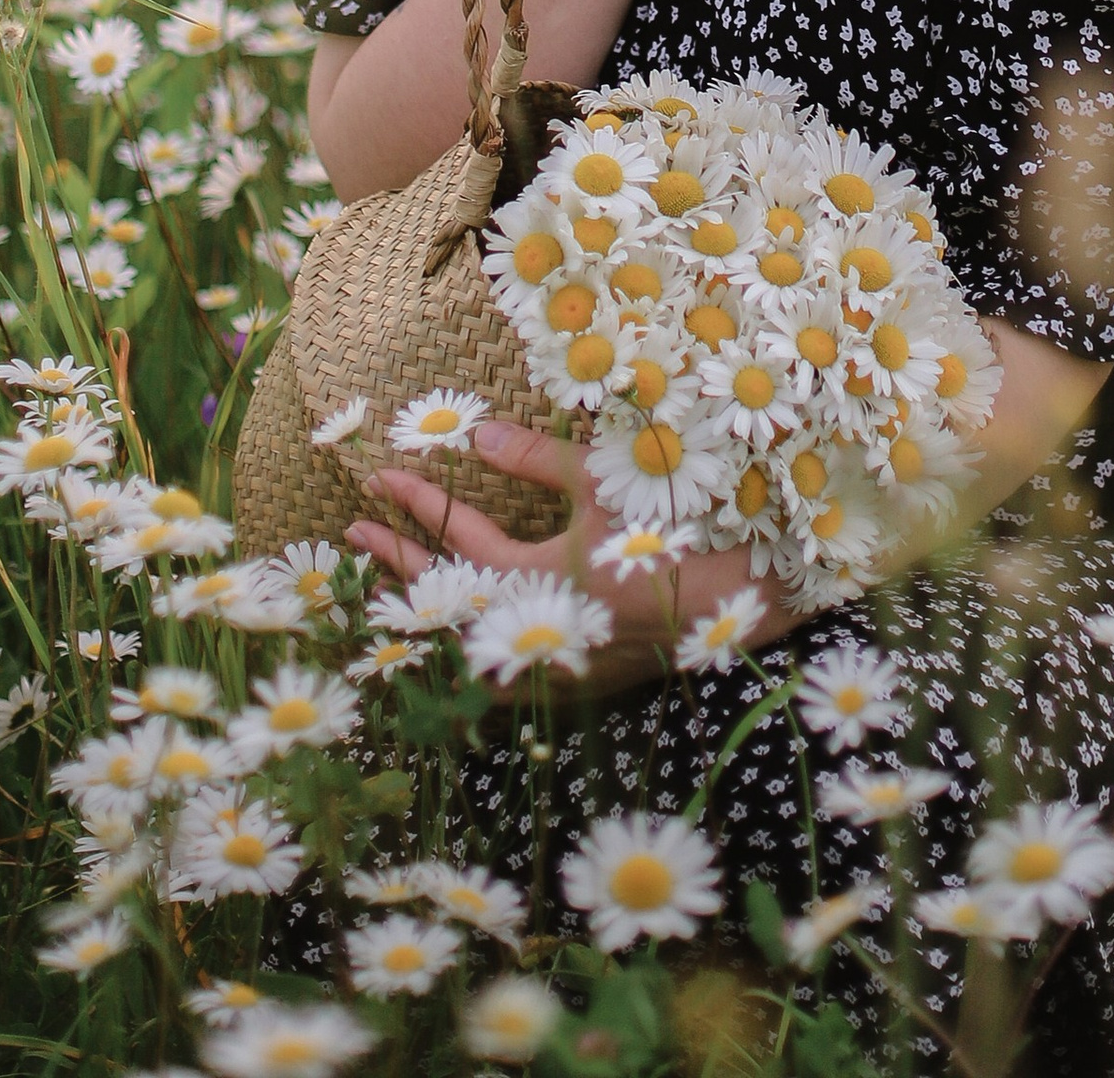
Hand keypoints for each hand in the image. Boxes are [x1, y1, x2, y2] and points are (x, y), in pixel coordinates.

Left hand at [347, 420, 796, 691]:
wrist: (759, 592)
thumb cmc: (685, 522)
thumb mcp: (610, 476)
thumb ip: (539, 458)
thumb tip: (478, 437)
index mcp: (543, 586)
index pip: (458, 544)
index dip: (417, 506)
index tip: (378, 476)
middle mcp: (544, 635)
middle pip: (449, 604)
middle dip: (398, 563)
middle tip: (354, 529)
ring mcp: (564, 662)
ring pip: (474, 652)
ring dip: (434, 615)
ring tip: (398, 586)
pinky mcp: (590, 675)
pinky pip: (511, 667)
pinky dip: (477, 644)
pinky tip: (470, 628)